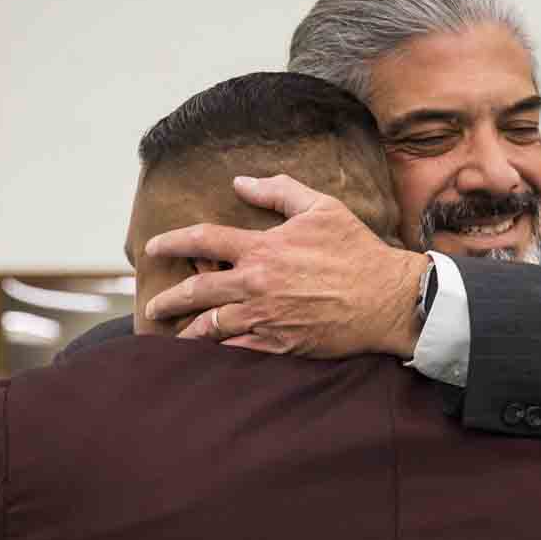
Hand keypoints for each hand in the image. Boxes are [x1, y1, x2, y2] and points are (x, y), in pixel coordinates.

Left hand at [143, 175, 430, 358]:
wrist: (387, 298)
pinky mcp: (281, 343)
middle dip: (169, 298)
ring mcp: (266, 316)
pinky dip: (217, 353)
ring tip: (174, 335)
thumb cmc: (356, 250)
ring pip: (211, 325)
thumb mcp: (321, 208)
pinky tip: (207, 356)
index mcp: (262, 248)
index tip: (153, 248)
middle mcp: (256, 283)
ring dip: (188, 331)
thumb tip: (240, 183)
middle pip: (198, 290)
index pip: (202, 240)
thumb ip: (278, 191)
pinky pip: (237, 351)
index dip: (172, 242)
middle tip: (154, 305)